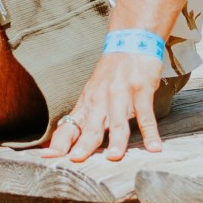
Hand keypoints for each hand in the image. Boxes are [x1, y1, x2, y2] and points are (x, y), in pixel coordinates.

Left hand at [43, 52, 165, 161]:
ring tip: (114, 157)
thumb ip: (84, 119)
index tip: (47, 157)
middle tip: (77, 160)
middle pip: (91, 126)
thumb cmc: (111, 74)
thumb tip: (68, 143)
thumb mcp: (92, 94)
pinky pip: (145, 115)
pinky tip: (154, 147)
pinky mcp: (140, 90)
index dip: (58, 142)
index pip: (69, 126)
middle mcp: (100, 100)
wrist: (130, 42)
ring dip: (117, 140)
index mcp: (87, 104)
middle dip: (84, 144)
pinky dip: (150, 132)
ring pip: (118, 121)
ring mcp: (121, 95)